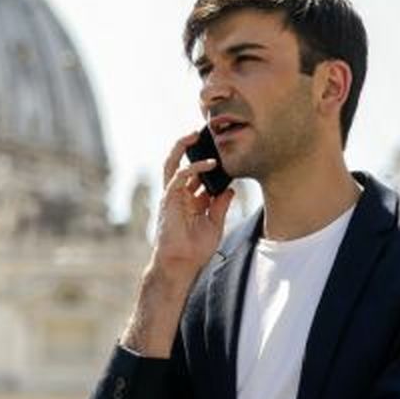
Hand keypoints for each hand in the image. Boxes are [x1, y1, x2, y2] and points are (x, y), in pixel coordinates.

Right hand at [151, 133, 235, 280]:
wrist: (182, 265)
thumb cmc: (195, 249)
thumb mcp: (215, 224)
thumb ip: (221, 205)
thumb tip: (231, 189)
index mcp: (189, 200)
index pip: (196, 174)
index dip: (208, 162)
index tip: (223, 152)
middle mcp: (179, 195)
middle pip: (180, 163)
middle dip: (189, 147)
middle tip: (203, 134)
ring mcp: (171, 196)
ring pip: (172, 164)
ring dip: (182, 148)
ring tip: (194, 135)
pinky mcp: (168, 200)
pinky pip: (178, 177)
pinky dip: (193, 167)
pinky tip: (209, 164)